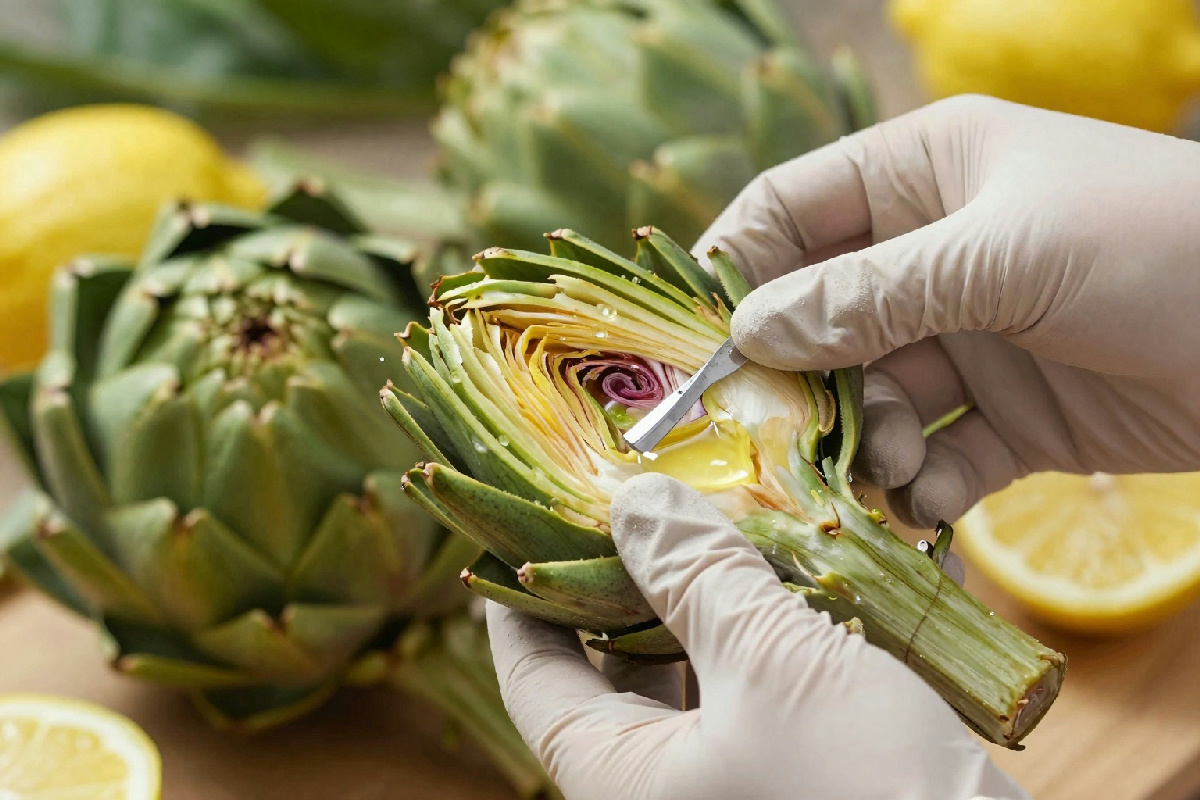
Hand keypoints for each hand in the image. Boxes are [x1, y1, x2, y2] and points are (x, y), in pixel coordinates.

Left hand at [488, 473, 1025, 799]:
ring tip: (712, 521)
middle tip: (634, 505)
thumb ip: (695, 575)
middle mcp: (662, 787)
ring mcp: (726, 780)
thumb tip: (633, 502)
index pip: (532, 680)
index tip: (520, 526)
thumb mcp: (771, 664)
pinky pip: (744, 690)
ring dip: (698, 598)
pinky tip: (781, 573)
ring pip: (684, 674)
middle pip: (607, 670)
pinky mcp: (785, 770)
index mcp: (621, 779)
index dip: (518, 600)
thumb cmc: (868, 786)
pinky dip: (753, 629)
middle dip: (622, 581)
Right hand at [697, 95, 1199, 526]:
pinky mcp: (1015, 417)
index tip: (691, 342)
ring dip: (866, 440)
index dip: (732, 268)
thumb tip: (751, 329)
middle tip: (776, 437)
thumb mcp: (1003, 256)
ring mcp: (974, 338)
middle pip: (820, 318)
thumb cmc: (1162, 247)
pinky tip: (935, 501)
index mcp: (926, 175)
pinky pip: (938, 454)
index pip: (790, 210)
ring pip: (872, 397)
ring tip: (890, 467)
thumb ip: (868, 294)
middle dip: (798, 379)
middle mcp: (936, 254)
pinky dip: (925, 484)